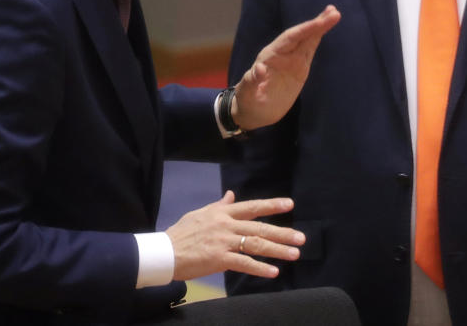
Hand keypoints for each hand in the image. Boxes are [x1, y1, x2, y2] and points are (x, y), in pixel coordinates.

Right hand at [165, 190, 304, 280]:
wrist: (165, 252)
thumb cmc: (182, 233)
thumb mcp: (200, 213)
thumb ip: (219, 205)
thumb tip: (231, 195)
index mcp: (222, 213)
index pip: (252, 206)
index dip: (271, 205)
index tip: (290, 204)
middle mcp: (226, 225)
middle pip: (259, 227)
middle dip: (282, 233)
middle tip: (301, 237)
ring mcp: (224, 242)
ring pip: (256, 244)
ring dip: (277, 250)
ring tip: (295, 254)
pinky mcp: (219, 259)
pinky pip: (244, 263)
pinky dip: (260, 268)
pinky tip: (273, 272)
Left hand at [232, 5, 339, 130]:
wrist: (253, 111)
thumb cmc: (247, 101)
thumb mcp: (246, 94)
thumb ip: (251, 81)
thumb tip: (258, 68)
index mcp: (270, 56)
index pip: (290, 39)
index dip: (305, 30)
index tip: (319, 22)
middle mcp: (282, 54)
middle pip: (301, 35)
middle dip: (317, 23)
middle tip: (334, 11)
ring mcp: (291, 61)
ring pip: (308, 40)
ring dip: (320, 27)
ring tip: (334, 13)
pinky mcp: (298, 69)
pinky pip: (309, 51)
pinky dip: (317, 39)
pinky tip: (325, 28)